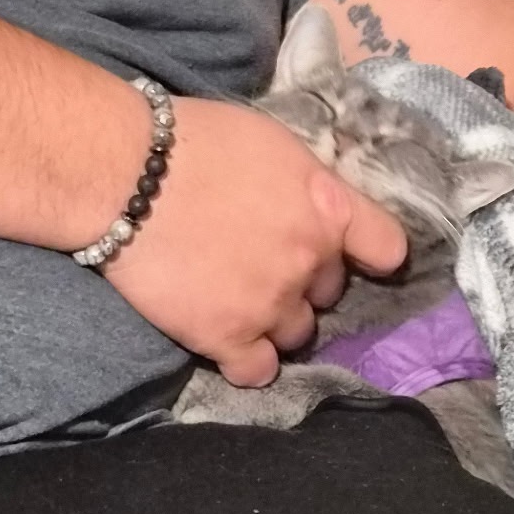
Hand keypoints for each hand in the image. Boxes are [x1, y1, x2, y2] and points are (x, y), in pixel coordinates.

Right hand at [105, 98, 405, 384]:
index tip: (351, 256)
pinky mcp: (227, 337)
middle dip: (303, 281)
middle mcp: (310, 261)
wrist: (126, 173)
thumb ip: (307, 185)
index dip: (368, 254)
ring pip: (297, 333)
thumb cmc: (195, 141)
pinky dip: (247, 363)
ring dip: (275, 321)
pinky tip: (228, 343)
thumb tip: (313, 205)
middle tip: (258, 262)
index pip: (387, 249)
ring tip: (236, 299)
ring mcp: (271, 304)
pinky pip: (257, 372)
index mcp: (328, 208)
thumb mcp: (273, 144)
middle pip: (329, 292)